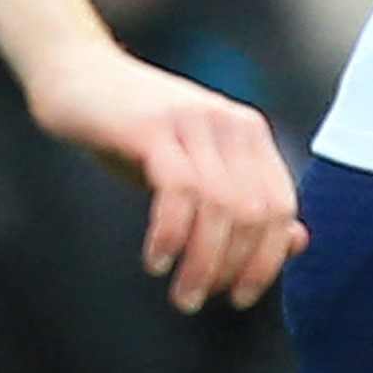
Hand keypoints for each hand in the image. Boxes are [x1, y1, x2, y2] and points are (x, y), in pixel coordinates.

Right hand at [24, 43, 301, 310]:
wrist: (75, 73)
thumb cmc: (134, 132)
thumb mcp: (194, 169)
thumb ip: (242, 202)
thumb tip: (297, 242)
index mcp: (249, 134)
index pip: (280, 207)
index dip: (266, 260)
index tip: (240, 297)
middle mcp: (231, 124)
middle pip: (254, 212)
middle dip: (231, 268)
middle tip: (197, 299)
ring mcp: (194, 121)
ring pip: (220, 206)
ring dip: (203, 262)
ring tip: (182, 295)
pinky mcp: (153, 126)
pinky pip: (179, 189)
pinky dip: (172, 234)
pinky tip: (156, 260)